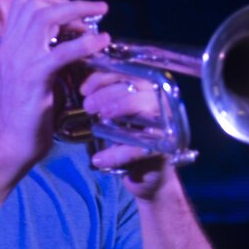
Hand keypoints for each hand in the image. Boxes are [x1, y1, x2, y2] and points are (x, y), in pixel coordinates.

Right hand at [0, 0, 110, 177]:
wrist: (10, 144)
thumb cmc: (25, 115)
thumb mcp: (31, 75)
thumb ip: (45, 54)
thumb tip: (73, 38)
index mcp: (8, 46)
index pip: (24, 4)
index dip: (52, 0)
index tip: (74, 13)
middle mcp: (11, 47)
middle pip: (35, 3)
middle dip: (68, 2)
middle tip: (93, 12)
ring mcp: (20, 61)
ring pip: (46, 18)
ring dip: (77, 12)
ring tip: (100, 19)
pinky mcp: (34, 78)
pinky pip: (61, 52)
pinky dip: (85, 43)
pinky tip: (101, 42)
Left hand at [82, 69, 181, 202]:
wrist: (148, 175)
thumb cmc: (130, 140)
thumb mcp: (116, 117)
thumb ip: (105, 100)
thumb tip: (82, 87)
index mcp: (149, 91)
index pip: (128, 73)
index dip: (104, 77)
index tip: (84, 89)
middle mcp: (161, 102)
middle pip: (137, 86)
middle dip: (107, 93)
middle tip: (88, 106)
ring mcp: (166, 124)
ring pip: (144, 107)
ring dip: (119, 110)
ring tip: (96, 125)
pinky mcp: (164, 149)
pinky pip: (138, 148)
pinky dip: (116, 154)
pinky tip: (98, 160)